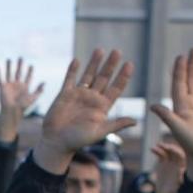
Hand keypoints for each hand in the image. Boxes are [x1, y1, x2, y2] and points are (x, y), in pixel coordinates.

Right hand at [0, 57, 44, 141]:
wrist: (12, 111)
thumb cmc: (23, 106)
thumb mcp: (33, 98)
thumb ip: (38, 90)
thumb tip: (44, 83)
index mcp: (24, 87)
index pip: (27, 77)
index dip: (29, 72)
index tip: (31, 66)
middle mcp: (17, 85)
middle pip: (19, 72)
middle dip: (20, 65)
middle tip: (21, 58)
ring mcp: (9, 86)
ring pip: (9, 73)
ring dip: (9, 66)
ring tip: (9, 59)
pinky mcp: (2, 87)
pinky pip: (0, 78)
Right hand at [34, 50, 136, 170]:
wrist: (56, 142)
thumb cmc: (78, 140)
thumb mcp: (100, 132)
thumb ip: (116, 125)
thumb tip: (136, 121)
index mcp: (102, 107)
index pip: (116, 88)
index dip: (123, 77)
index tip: (129, 64)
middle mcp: (92, 98)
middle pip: (104, 78)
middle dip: (110, 65)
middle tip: (117, 51)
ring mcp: (79, 95)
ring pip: (88, 75)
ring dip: (94, 63)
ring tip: (100, 50)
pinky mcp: (65, 94)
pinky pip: (70, 79)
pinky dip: (72, 70)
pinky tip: (77, 60)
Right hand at [150, 137, 186, 192]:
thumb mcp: (175, 188)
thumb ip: (177, 181)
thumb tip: (181, 174)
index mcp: (182, 169)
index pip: (181, 157)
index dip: (176, 152)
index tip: (170, 150)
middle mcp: (178, 164)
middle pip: (175, 152)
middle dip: (170, 148)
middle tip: (162, 145)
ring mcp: (171, 162)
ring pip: (168, 152)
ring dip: (163, 147)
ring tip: (156, 146)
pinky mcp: (164, 163)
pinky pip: (161, 154)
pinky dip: (157, 150)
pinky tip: (151, 148)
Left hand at [151, 49, 192, 179]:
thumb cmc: (192, 145)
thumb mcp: (178, 129)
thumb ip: (167, 116)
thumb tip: (152, 106)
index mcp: (180, 107)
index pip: (179, 84)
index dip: (180, 70)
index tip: (181, 56)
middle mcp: (190, 105)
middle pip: (191, 80)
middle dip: (192, 65)